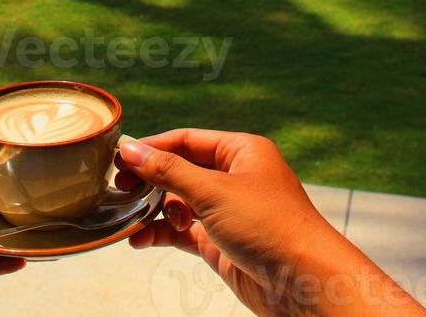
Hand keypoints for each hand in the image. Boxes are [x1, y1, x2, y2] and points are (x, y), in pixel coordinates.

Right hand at [118, 130, 425, 316]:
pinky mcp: (222, 242)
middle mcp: (235, 177)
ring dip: (154, 209)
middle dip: (151, 179)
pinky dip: (162, 232)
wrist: (306, 284)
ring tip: (129, 215)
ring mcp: (228, 211)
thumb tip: (131, 149)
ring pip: (180, 202)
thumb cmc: (270, 226)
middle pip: (182, 169)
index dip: (154, 146)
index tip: (121, 156)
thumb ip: (169, 171)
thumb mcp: (214, 192)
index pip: (188, 140)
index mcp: (241, 151)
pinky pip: (184, 231)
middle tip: (119, 186)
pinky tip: (140, 239)